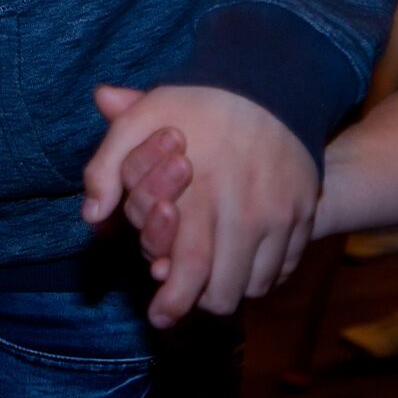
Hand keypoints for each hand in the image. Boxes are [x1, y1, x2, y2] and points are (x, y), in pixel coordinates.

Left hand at [81, 84, 319, 327]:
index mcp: (201, 196)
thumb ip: (108, 166)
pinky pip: (285, 267)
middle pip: (225, 292)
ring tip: (213, 275)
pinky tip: (243, 258)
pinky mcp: (305, 213)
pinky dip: (263, 273)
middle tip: (187, 298)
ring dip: (232, 287)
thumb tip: (92, 216)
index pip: (189, 272)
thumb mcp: (141, 120)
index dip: (173, 304)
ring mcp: (281, 215)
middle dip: (201, 302)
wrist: (269, 79)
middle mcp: (245, 213)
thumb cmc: (196, 102)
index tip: (159, 317)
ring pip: (256, 285)